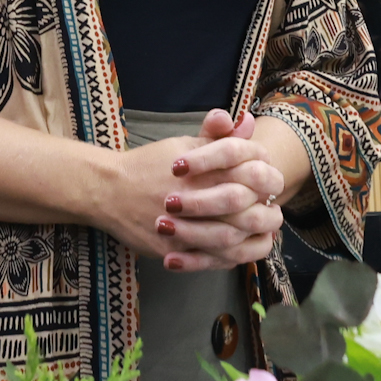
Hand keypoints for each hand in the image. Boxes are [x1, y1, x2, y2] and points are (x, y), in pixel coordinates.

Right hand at [90, 110, 282, 269]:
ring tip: (261, 233)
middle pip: (248, 209)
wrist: (108, 190)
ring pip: (234, 238)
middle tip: (272, 214)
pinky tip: (240, 250)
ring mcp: (185, 225)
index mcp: (205, 166)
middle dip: (266, 214)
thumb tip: (246, 120)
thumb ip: (218, 135)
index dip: (267, 181)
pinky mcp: (174, 248)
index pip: (252, 172)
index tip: (268, 186)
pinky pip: (211, 260)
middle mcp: (197, 195)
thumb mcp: (184, 142)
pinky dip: (231, 257)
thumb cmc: (150, 164)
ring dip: (253, 237)